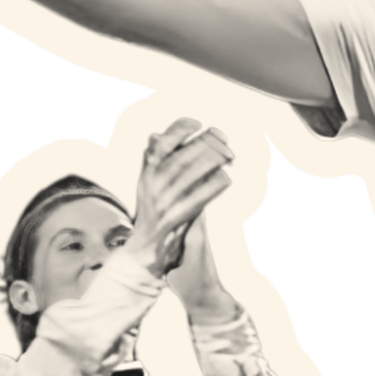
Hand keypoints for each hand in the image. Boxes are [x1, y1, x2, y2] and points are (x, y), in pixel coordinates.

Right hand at [134, 120, 234, 280]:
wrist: (144, 252)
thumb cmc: (152, 215)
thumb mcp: (148, 184)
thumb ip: (154, 160)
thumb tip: (156, 135)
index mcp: (146, 173)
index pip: (161, 143)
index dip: (179, 129)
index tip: (198, 123)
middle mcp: (152, 185)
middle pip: (181, 155)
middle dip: (206, 144)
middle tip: (225, 140)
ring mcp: (163, 202)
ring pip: (191, 172)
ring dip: (213, 160)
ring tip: (230, 156)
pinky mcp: (175, 218)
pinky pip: (198, 196)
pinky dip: (214, 185)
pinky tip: (226, 179)